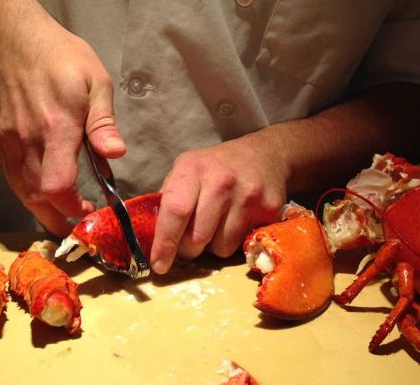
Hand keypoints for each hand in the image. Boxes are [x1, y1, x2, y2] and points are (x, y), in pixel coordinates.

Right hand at [0, 11, 125, 234]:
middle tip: (78, 222)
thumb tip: (116, 154)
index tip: (89, 210)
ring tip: (63, 213)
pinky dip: (26, 192)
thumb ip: (103, 122)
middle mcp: (29, 139)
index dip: (71, 207)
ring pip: (20, 191)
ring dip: (41, 209)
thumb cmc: (61, 56)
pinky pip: (11, 175)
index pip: (57, 185)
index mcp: (57, 128)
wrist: (14, 38)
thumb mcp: (96, 81)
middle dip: (58, 218)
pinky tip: (42, 192)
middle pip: (36, 197)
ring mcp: (10, 140)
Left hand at [150, 134, 288, 273]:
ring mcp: (247, 196)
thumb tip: (151, 235)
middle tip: (190, 241)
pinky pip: (242, 244)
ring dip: (213, 246)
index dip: (165, 242)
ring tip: (217, 226)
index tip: (159, 264)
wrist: (265, 155)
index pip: (175, 211)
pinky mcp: (268, 209)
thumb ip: (169, 198)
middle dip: (189, 249)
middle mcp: (221, 181)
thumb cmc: (217, 167)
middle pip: (197, 238)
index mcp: (193, 169)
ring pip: (221, 248)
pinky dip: (234, 241)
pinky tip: (235, 222)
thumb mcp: (187, 170)